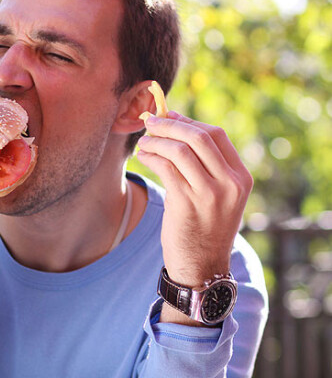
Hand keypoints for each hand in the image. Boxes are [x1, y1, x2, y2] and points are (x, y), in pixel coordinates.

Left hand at [136, 112, 252, 286]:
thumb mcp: (217, 195)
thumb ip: (205, 166)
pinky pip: (165, 168)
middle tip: (150, 121)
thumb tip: (177, 128)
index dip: (189, 121)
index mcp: (240, 177)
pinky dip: (150, 157)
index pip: (216, 135)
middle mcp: (229, 183)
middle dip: (170, 124)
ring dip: (156, 141)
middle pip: (198, 137)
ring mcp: (209, 194)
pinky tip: (142, 156)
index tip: (169, 116)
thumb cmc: (204, 227)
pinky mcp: (186, 203)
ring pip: (179, 150)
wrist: (201, 266)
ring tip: (143, 142)